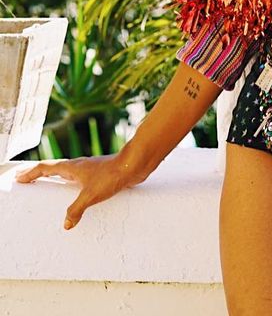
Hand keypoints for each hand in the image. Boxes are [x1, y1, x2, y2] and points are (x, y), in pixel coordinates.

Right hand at [14, 153, 145, 230]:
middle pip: (54, 168)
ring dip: (54, 177)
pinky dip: (70, 183)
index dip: (31, 173)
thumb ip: (76, 210)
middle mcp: (79, 166)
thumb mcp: (91, 195)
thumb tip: (66, 224)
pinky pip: (79, 179)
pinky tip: (75, 192)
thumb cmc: (112, 175)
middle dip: (39, 174)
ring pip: (67, 172)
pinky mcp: (99, 174)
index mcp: (72, 168)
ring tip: (47, 184)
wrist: (134, 164)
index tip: (19, 177)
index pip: (46, 168)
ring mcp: (89, 169)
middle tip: (26, 178)